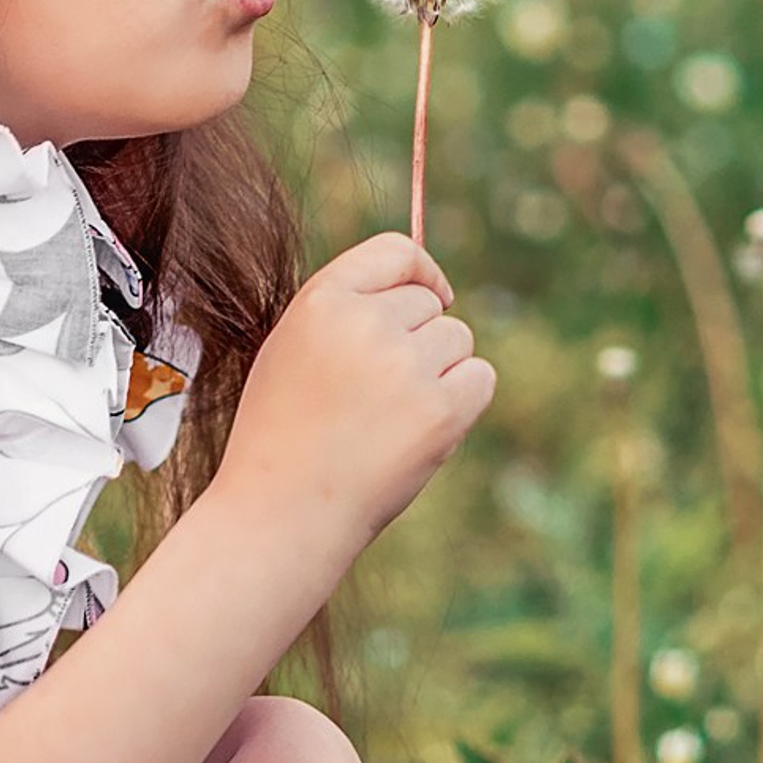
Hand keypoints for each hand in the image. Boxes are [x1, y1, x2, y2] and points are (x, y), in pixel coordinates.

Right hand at [222, 231, 494, 551]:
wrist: (282, 512)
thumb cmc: (284, 432)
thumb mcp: (293, 347)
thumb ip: (348, 308)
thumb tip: (426, 288)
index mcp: (322, 299)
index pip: (396, 251)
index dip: (422, 271)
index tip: (432, 295)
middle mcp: (365, 324)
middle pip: (430, 304)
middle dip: (419, 340)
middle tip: (379, 392)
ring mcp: (405, 367)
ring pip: (458, 340)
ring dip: (440, 372)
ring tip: (390, 416)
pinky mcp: (439, 411)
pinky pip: (480, 377)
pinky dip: (463, 400)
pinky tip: (422, 429)